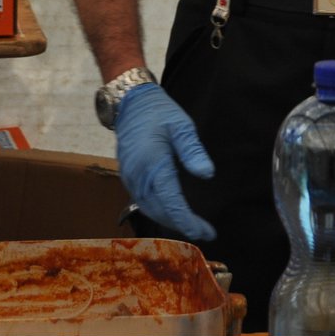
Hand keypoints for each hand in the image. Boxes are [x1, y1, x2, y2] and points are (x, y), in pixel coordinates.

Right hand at [114, 82, 216, 241]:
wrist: (131, 103)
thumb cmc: (159, 112)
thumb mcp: (182, 126)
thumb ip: (193, 150)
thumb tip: (207, 174)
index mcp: (153, 164)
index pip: (172, 203)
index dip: (189, 222)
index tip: (206, 232)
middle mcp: (138, 176)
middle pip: (160, 211)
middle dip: (182, 225)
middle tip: (204, 231)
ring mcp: (129, 178)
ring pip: (149, 210)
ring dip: (170, 220)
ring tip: (191, 226)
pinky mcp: (127, 177)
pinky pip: (142, 202)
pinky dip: (158, 211)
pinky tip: (172, 212)